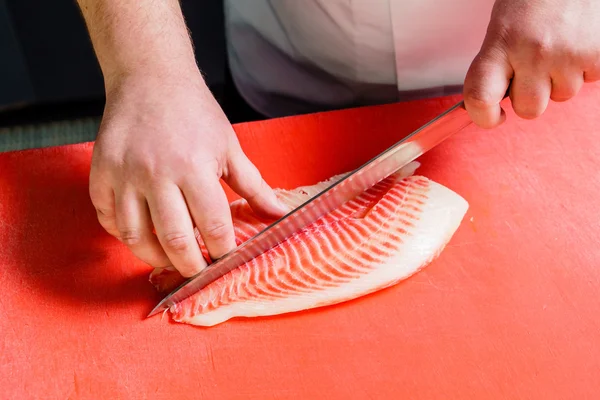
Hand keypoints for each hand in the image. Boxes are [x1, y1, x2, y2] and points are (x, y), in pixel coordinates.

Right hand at [89, 72, 287, 276]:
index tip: (226, 257)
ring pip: (135, 237)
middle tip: (199, 268)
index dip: (223, 250)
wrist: (151, 78)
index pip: (214, 226)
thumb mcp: (229, 146)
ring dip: (155, 257)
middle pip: (175, 240)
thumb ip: (253, 185)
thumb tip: (279, 212)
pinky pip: (107, 219)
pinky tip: (141, 235)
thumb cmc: (194, 112)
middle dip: (191, 265)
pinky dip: (123, 235)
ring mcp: (124, 175)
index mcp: (195, 168)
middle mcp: (157, 175)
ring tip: (170, 258)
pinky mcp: (100, 173)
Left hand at [463, 0, 599, 127]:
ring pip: (560, 97)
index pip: (480, 98)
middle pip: (528, 109)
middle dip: (530, 96)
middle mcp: (533, 52)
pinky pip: (588, 81)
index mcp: (501, 42)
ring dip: (559, 79)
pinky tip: (578, 42)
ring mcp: (568, 55)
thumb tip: (493, 99)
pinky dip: (584, 67)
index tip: (492, 117)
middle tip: (534, 68)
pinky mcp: (598, 55)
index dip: (483, 117)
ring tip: (560, 45)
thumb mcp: (503, 25)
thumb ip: (496, 62)